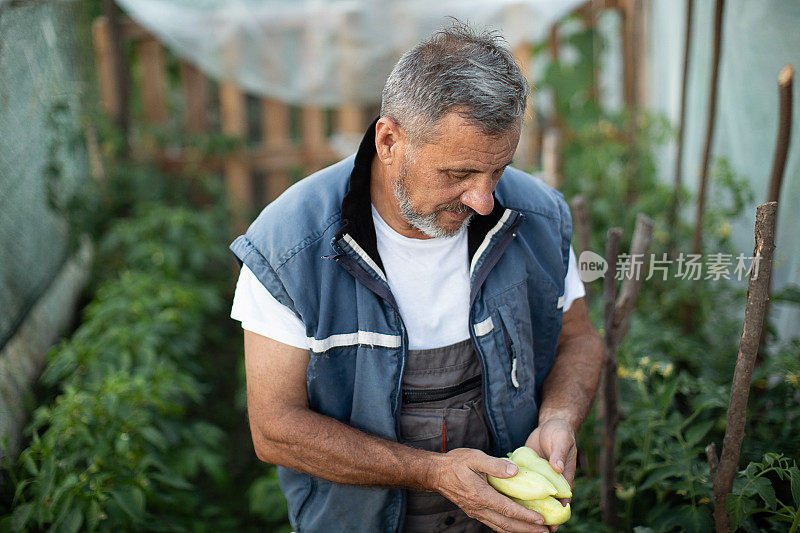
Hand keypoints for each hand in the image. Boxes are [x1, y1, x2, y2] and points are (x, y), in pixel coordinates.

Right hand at [430, 448, 551, 531]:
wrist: (435, 473)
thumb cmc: (455, 462)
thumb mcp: (475, 457)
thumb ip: (495, 465)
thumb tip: (515, 471)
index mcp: (480, 495)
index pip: (507, 509)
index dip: (525, 516)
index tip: (541, 520)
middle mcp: (478, 508)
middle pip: (506, 524)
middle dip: (527, 529)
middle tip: (546, 531)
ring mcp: (476, 512)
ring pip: (500, 527)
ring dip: (519, 531)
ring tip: (536, 532)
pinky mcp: (474, 512)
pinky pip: (494, 524)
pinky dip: (507, 528)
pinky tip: (516, 527)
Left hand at [524, 419, 576, 531]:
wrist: (551, 424)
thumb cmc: (560, 434)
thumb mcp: (561, 442)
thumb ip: (559, 454)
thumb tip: (557, 467)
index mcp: (563, 478)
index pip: (562, 501)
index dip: (557, 515)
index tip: (550, 527)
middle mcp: (550, 481)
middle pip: (545, 503)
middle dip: (539, 517)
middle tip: (531, 531)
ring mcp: (538, 477)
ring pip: (532, 496)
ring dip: (526, 507)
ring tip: (515, 521)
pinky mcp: (527, 471)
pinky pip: (522, 484)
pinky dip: (516, 492)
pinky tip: (504, 500)